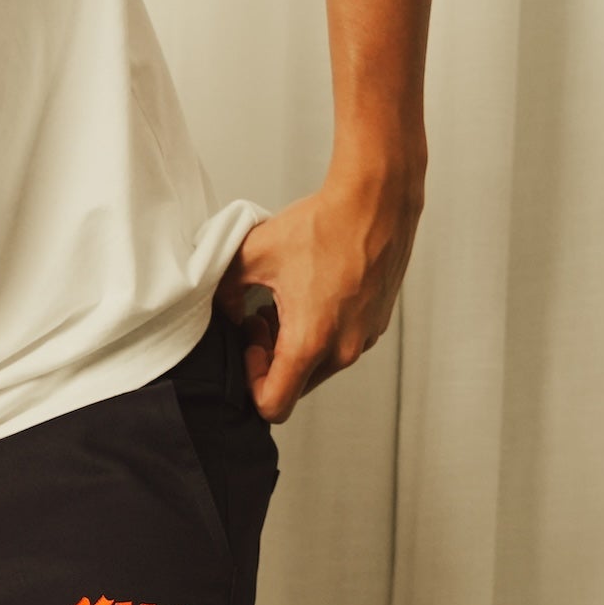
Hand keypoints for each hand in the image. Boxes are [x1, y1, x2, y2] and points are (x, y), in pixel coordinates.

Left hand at [215, 171, 421, 423]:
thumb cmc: (324, 224)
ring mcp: (364, 338)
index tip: (250, 346)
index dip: (252, 384)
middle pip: (295, 386)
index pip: (274, 406)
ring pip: (317, 367)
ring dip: (295, 347)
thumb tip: (229, 313)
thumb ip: (227, 292)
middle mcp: (343, 348)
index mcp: (311, 341)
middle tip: (261, 320)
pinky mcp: (376, 324)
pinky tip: (311, 296)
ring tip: (285, 305)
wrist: (376, 198)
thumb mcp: (253, 254)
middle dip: (271, 361)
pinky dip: (321, 333)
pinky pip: (340, 346)